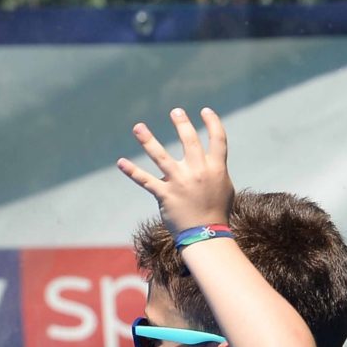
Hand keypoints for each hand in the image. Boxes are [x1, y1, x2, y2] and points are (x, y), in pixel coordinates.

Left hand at [116, 107, 234, 232]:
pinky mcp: (165, 194)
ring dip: (148, 140)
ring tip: (137, 127)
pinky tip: (121, 162)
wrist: (207, 235)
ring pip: (160, 156)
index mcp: (216, 168)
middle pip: (189, 140)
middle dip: (181, 124)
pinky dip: (132, 171)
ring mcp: (179, 182)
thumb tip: (211, 160)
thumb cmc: (217, 212)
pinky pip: (145, 180)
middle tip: (175, 111)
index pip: (217, 139)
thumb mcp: (225, 188)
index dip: (212, 123)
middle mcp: (197, 171)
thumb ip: (216, 171)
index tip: (205, 111)